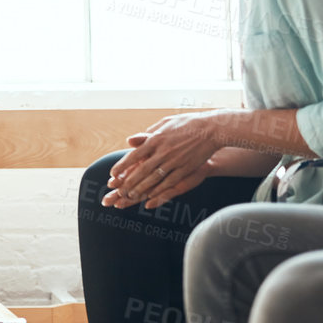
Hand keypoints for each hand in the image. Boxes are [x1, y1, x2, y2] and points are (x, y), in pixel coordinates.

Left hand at [103, 113, 224, 209]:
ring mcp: (174, 161)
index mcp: (155, 139)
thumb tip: (131, 141)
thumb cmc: (186, 124)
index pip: (134, 156)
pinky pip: (169, 183)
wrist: (210, 129)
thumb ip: (146, 134)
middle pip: (142, 170)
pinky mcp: (185, 169)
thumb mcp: (164, 124)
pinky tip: (150, 198)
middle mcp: (162, 152)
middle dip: (128, 183)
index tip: (113, 175)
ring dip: (141, 189)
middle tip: (118, 192)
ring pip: (154, 179)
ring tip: (131, 197)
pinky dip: (158, 192)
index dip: (122, 167)